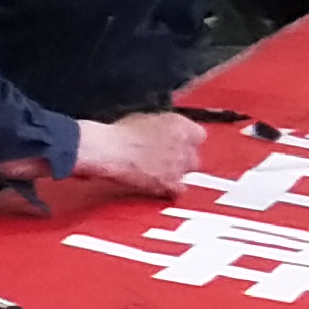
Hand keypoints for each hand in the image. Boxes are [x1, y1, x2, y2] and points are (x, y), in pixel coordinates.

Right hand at [76, 110, 206, 191]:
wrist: (109, 150)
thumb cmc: (119, 134)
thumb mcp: (145, 119)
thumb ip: (162, 126)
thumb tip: (162, 131)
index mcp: (180, 125)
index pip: (199, 135)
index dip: (188, 142)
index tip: (180, 144)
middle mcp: (184, 145)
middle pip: (194, 157)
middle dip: (183, 160)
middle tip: (166, 160)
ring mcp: (178, 166)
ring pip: (187, 174)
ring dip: (175, 174)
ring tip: (158, 173)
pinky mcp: (169, 183)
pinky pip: (178, 190)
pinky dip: (169, 189)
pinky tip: (157, 185)